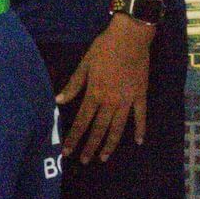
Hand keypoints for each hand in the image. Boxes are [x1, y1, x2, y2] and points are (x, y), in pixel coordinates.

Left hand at [58, 16, 151, 162]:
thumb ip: (73, 84)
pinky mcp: (141, 95)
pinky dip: (140, 129)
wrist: (130, 37)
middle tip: (85, 161)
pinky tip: (138, 141)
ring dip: (110, 144)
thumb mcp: (85, 64)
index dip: (74, 137)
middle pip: (99, 129)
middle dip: (90, 146)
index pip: (82, 121)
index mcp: (95, 93)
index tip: (67, 151)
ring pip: (117, 127)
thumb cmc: (104, 48)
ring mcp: (127, 100)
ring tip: (104, 157)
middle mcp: (110, 101)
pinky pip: (140, 116)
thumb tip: (58, 101)